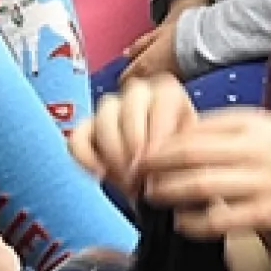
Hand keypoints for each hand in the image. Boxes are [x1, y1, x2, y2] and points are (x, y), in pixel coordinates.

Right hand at [69, 76, 197, 196]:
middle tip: (141, 176)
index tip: (156, 163)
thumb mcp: (192, 154)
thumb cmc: (182, 161)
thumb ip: (183, 153)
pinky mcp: (87, 127)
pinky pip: (77, 137)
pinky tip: (100, 175)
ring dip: (113, 152)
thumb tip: (166, 168)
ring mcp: (110, 107)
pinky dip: (85, 157)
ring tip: (126, 179)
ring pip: (104, 119)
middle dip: (134, 146)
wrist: (166, 174)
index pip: (160, 102)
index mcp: (168, 91)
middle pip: (130, 109)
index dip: (157, 135)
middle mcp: (138, 92)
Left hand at [120, 0, 209, 82]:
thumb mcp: (154, 35)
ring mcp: (165, 84)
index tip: (127, 74)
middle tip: (138, 78)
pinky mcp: (179, 87)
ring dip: (150, 86)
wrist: (203, 39)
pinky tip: (167, 81)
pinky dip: (163, 88)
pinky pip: (165, 90)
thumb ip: (138, 46)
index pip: (124, 79)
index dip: (124, 76)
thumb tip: (125, 54)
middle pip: (137, 86)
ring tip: (154, 79)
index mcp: (143, 65)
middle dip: (136, 83)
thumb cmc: (178, 34)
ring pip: (151, 90)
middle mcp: (152, 78)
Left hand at [138, 108, 270, 238]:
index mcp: (248, 126)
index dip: (160, 144)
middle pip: (189, 156)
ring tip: (151, 196)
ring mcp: (259, 184)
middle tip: (135, 175)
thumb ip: (221, 127)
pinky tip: (180, 222)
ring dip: (169, 193)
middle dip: (156, 167)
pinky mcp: (265, 214)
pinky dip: (195, 222)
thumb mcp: (260, 126)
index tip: (138, 152)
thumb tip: (176, 130)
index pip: (191, 132)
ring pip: (200, 187)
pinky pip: (220, 220)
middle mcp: (252, 152)